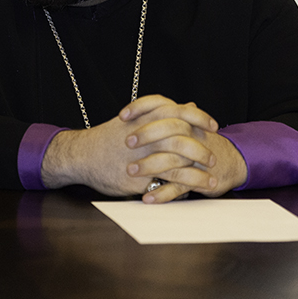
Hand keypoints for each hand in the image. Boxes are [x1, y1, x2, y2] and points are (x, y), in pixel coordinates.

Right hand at [40, 95, 242, 199]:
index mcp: (147, 117)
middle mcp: (147, 135)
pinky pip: (164, 184)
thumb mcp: (137, 117)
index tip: (215, 126)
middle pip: (183, 139)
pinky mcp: (137, 178)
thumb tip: (191, 105)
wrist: (82, 155)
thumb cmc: (111, 136)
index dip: (200, 118)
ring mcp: (142, 157)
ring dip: (198, 174)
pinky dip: (180, 189)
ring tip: (212, 181)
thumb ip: (164, 111)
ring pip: (178, 164)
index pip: (181, 112)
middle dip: (202, 150)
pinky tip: (191, 192)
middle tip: (213, 159)